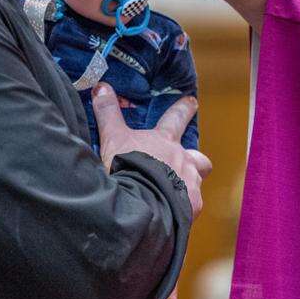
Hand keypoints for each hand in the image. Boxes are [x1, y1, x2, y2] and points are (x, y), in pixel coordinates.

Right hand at [92, 83, 211, 218]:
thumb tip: (100, 86)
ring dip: (190, 184)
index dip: (184, 109)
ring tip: (178, 192)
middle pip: (199, 157)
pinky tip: (172, 212)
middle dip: (196, 159)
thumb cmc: (127, 167)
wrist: (139, 202)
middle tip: (190, 161)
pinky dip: (183, 207)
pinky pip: (191, 206)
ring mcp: (190, 184)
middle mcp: (182, 160)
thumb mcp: (112, 137)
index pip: (176, 118)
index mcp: (164, 142)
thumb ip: (107, 112)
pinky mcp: (191, 206)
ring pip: (197, 181)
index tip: (192, 101)